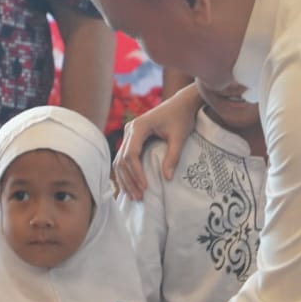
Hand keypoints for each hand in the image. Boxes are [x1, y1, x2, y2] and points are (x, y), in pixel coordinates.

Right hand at [113, 82, 201, 198]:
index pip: (131, 154)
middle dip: (129, 180)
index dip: (136, 172)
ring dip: (125, 179)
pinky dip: (126, 173)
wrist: (181, 104)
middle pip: (121, 159)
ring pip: (119, 161)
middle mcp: (129, 130)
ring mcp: (128, 134)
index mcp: (138, 127)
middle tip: (138, 197)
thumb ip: (173, 156)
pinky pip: (123, 158)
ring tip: (134, 196)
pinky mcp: (132, 139)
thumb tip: (167, 178)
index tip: (145, 187)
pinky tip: (130, 187)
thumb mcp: (179, 137)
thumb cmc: (181, 117)